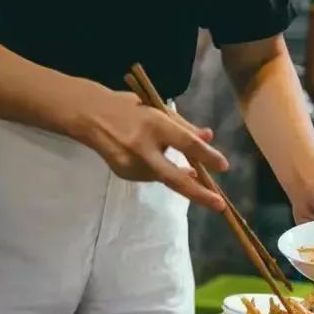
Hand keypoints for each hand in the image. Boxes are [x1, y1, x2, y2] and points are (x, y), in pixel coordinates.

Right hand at [78, 88, 228, 209]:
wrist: (89, 115)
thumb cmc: (130, 108)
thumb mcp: (157, 109)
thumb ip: (184, 126)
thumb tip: (209, 138)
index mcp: (154, 124)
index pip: (185, 142)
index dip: (206, 155)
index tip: (224, 166)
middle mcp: (141, 146)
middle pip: (173, 176)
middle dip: (198, 193)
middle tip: (220, 205)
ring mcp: (129, 163)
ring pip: (164, 177)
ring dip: (178, 175)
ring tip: (186, 168)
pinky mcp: (123, 173)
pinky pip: (151, 176)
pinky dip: (159, 171)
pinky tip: (153, 158)